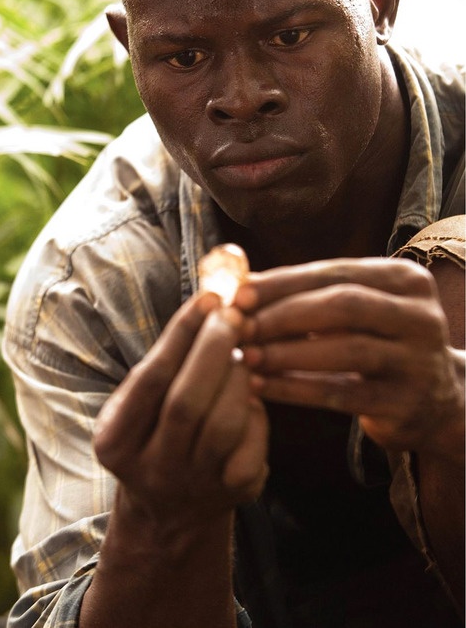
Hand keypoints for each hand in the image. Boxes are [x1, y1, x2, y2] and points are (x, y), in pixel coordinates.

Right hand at [94, 292, 268, 532]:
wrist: (170, 510)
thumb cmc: (156, 433)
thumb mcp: (139, 405)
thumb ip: (165, 361)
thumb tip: (210, 302)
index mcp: (115, 441)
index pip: (150, 379)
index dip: (182, 335)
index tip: (208, 298)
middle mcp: (151, 470)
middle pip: (186, 403)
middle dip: (214, 349)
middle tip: (233, 314)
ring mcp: (195, 486)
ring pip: (224, 424)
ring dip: (237, 378)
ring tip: (240, 354)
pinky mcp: (235, 494)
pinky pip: (252, 444)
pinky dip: (255, 412)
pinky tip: (248, 396)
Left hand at [237, 257, 463, 456]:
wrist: (436, 401)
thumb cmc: (378, 343)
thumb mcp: (358, 309)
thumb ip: (309, 293)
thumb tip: (240, 282)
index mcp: (405, 280)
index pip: (335, 272)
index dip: (283, 282)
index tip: (239, 294)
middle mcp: (420, 316)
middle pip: (344, 305)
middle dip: (283, 314)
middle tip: (240, 326)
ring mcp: (419, 362)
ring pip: (345, 350)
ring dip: (286, 353)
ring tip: (245, 357)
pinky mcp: (405, 404)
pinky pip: (340, 394)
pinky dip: (294, 390)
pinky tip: (260, 387)